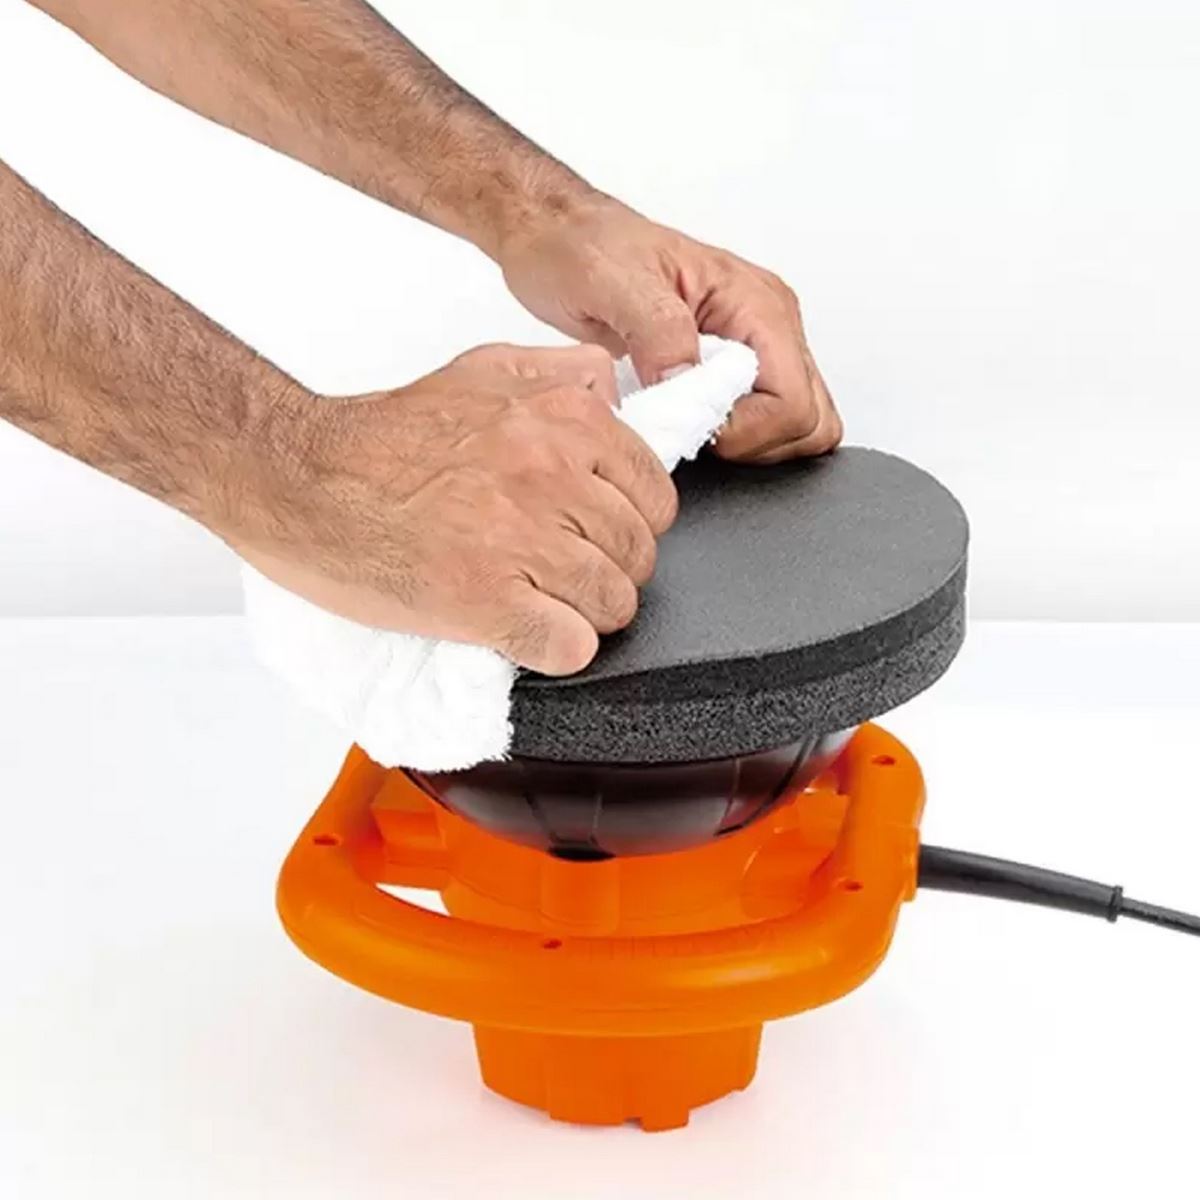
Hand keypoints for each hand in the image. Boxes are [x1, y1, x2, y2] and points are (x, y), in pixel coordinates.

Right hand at [227, 344, 676, 674]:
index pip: (654, 494)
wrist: (300, 477)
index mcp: (561, 421)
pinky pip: (571, 646)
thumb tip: (612, 390)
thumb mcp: (479, 371)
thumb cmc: (382, 435)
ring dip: (585, 616)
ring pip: (612, 604)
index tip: (597, 536)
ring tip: (543, 606)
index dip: (630, 524)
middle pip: (637, 555)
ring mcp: (521, 541)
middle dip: (610, 573)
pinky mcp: (487, 603)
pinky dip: (556, 650)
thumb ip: (557, 375)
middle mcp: (550, 476)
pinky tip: (525, 634)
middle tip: (566, 577)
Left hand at [497, 196, 841, 463]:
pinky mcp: (729, 368)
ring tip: (685, 421)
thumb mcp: (614, 282)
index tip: (694, 424)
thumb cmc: (584, 247)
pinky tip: (684, 419)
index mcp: (755, 301)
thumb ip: (659, 330)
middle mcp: (765, 324)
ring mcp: (752, 348)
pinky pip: (764, 423)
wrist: (558, 238)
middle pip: (809, 421)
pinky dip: (734, 440)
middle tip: (692, 428)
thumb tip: (688, 380)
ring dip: (746, 444)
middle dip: (754, 443)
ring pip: (795, 427)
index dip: (748, 432)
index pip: (795, 400)